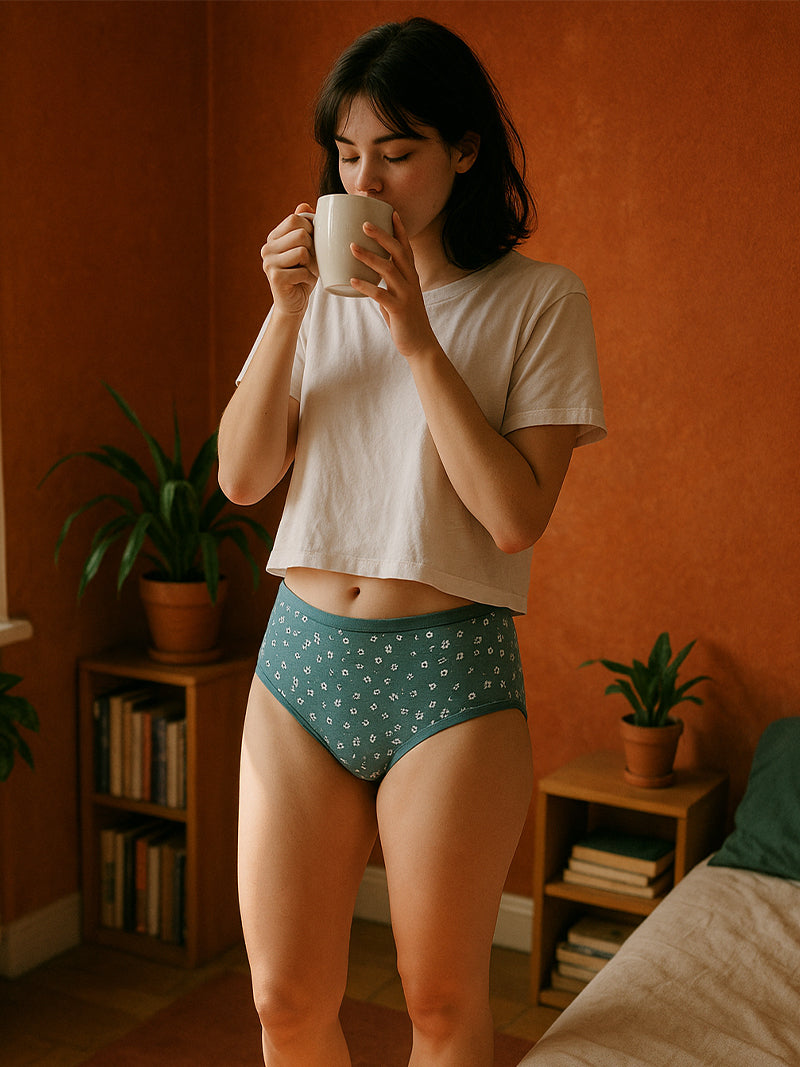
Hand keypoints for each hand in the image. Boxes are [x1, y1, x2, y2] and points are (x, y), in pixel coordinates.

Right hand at [260, 203, 317, 316]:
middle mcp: (267, 248)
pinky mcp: (275, 277)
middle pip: (301, 234)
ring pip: (302, 251)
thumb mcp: (307, 248)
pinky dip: (308, 278)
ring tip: (307, 272)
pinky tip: (302, 282)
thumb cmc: (303, 274)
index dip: (311, 229)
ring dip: (312, 264)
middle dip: (313, 248)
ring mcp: (268, 262)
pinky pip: (302, 270)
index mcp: (273, 238)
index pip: (295, 219)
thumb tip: (305, 204)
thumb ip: (305, 227)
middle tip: (310, 262)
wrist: (294, 303)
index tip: (312, 244)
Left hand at [348, 212, 437, 360]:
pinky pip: (381, 295)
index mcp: (411, 275)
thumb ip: (386, 282)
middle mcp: (411, 280)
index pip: (406, 247)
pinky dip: (366, 286)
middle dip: (381, 236)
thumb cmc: (405, 318)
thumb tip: (365, 273)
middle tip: (364, 224)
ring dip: (369, 257)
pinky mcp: (399, 309)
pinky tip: (352, 281)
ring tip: (352, 247)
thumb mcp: (398, 295)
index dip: (399, 229)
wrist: (419, 343)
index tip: (390, 211)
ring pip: (388, 270)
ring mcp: (406, 294)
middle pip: (397, 251)